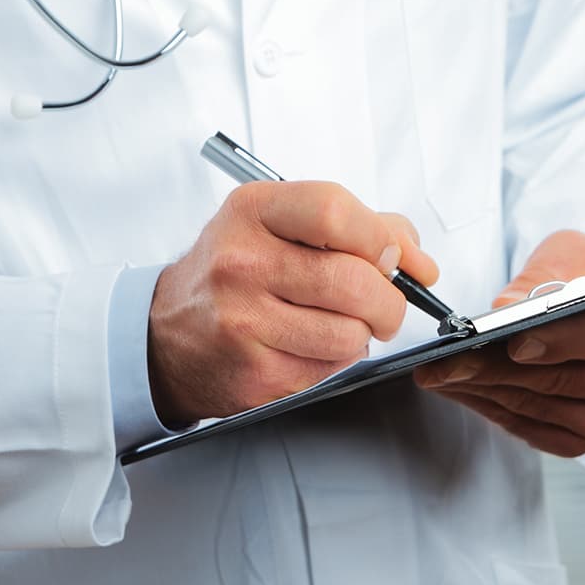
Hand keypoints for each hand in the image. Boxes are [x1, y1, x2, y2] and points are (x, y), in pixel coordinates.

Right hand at [148, 182, 437, 426]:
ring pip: (349, 333)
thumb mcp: (278, 224)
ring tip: (337, 323)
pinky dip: (335, 360)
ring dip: (361, 333)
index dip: (379, 237)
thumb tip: (418, 259)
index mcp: (252, 211)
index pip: (335, 211)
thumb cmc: (232, 270)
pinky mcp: (254, 372)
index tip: (390, 257)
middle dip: (388, 300)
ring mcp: (244, 320)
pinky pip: (329, 370)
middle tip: (383, 304)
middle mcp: (242, 262)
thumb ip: (356, 226)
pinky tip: (310, 344)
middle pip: (352, 280)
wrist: (166, 333)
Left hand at [414, 230, 584, 457]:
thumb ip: (543, 279)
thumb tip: (507, 307)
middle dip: (496, 368)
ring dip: (484, 391)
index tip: (512, 341)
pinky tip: (459, 389)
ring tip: (438, 373)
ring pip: (542, 408)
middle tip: (444, 360)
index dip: (559, 340)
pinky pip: (535, 431)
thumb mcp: (569, 253)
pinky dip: (492, 409)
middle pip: (565, 379)